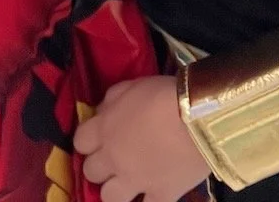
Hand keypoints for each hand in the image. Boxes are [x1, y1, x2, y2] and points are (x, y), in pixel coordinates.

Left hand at [74, 76, 209, 201]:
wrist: (198, 117)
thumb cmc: (163, 95)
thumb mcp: (130, 87)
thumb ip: (111, 102)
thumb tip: (102, 113)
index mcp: (103, 129)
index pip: (79, 142)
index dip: (87, 141)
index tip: (98, 138)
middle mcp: (113, 158)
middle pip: (90, 172)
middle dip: (100, 166)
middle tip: (114, 160)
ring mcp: (135, 180)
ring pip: (109, 197)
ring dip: (115, 190)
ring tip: (128, 182)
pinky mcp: (161, 195)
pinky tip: (151, 195)